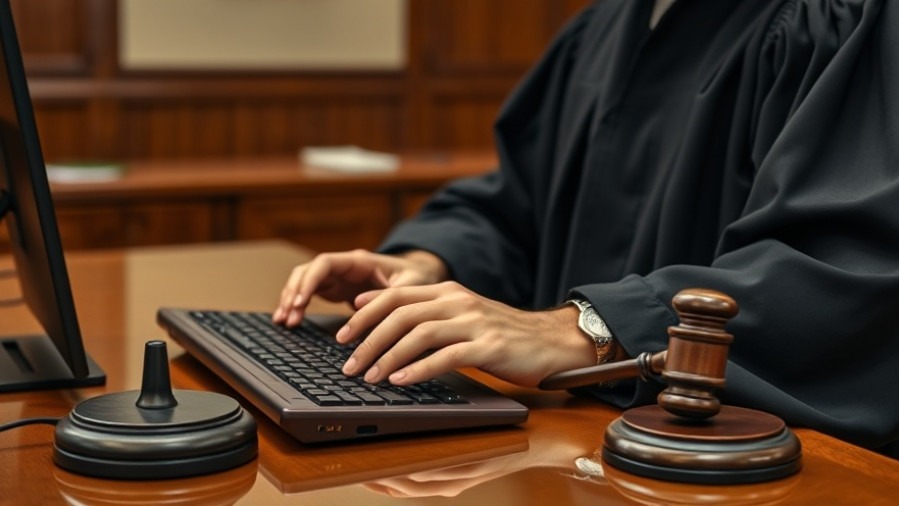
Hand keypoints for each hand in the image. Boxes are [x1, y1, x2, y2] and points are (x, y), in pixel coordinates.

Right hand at [273, 249, 447, 326]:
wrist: (420, 277)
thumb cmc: (417, 278)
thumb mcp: (411, 285)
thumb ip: (390, 294)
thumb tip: (361, 305)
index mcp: (359, 261)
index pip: (324, 263)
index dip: (310, 281)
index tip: (300, 301)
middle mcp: (344, 267)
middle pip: (307, 271)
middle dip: (294, 292)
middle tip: (289, 317)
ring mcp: (338, 278)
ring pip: (304, 282)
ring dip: (291, 300)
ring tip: (284, 322)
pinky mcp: (336, 290)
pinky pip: (310, 294)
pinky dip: (297, 306)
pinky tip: (289, 321)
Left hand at [338, 282, 596, 386]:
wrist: (552, 342)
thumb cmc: (502, 334)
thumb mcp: (461, 316)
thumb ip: (425, 312)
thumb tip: (376, 312)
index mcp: (449, 291)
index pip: (396, 295)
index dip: (365, 314)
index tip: (341, 335)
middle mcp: (459, 301)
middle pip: (401, 314)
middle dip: (368, 339)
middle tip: (347, 363)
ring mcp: (475, 322)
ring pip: (419, 333)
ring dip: (388, 356)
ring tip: (367, 377)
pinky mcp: (490, 347)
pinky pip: (446, 356)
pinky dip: (418, 369)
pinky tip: (400, 381)